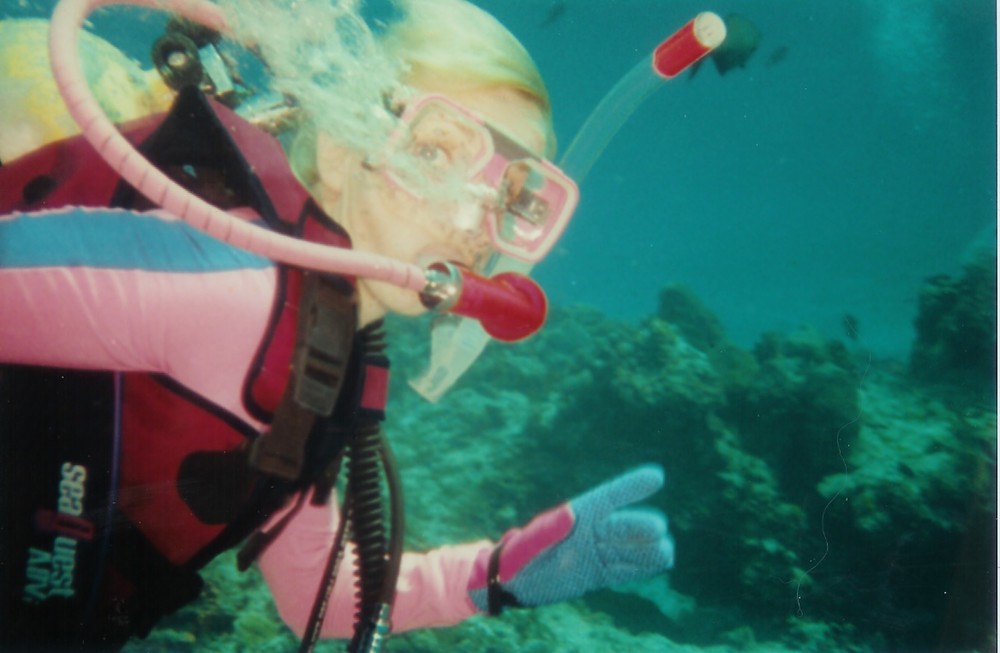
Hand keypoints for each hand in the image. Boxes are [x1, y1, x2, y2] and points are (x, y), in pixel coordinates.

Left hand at [468, 465, 673, 611]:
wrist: (512, 580)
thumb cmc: (519, 555)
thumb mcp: (531, 542)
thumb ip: (551, 529)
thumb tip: (572, 515)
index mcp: (577, 516)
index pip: (609, 497)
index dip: (631, 488)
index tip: (657, 476)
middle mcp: (591, 532)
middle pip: (622, 527)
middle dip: (640, 527)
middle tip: (657, 529)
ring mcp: (596, 554)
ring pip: (629, 550)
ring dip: (647, 551)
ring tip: (667, 552)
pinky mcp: (598, 574)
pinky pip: (625, 570)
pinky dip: (642, 567)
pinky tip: (661, 562)